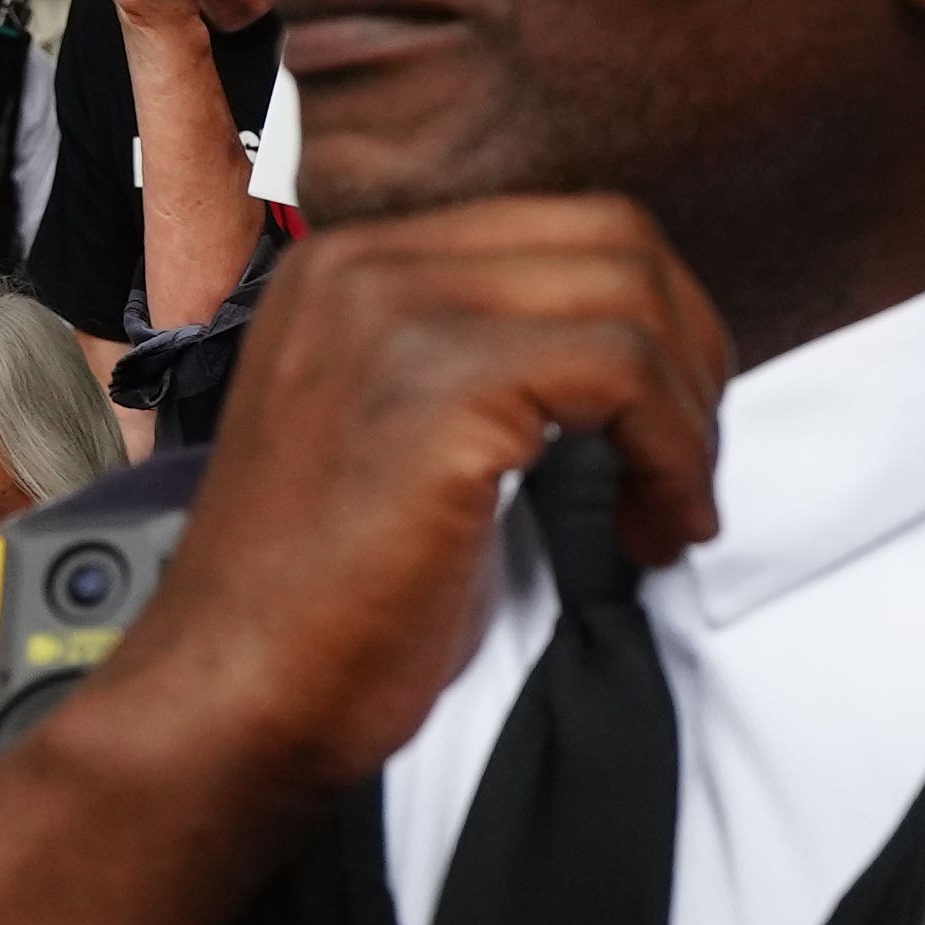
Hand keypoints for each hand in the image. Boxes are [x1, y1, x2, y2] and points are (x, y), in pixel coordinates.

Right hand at [87, 190, 733, 798]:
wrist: (234, 696)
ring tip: (671, 510)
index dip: (652, 323)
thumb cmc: (325, 603)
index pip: (563, 228)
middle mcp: (363, 267)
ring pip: (633, 298)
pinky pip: (626, 371)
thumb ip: (488, 365)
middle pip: (612, 239)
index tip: (664, 430)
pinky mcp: (445, 392)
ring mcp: (398, 318)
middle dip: (690, 352)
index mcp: (348, 267)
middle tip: (687, 464)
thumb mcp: (402, 437)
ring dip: (689, 415)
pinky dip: (675, 453)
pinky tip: (655, 529)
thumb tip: (633, 353)